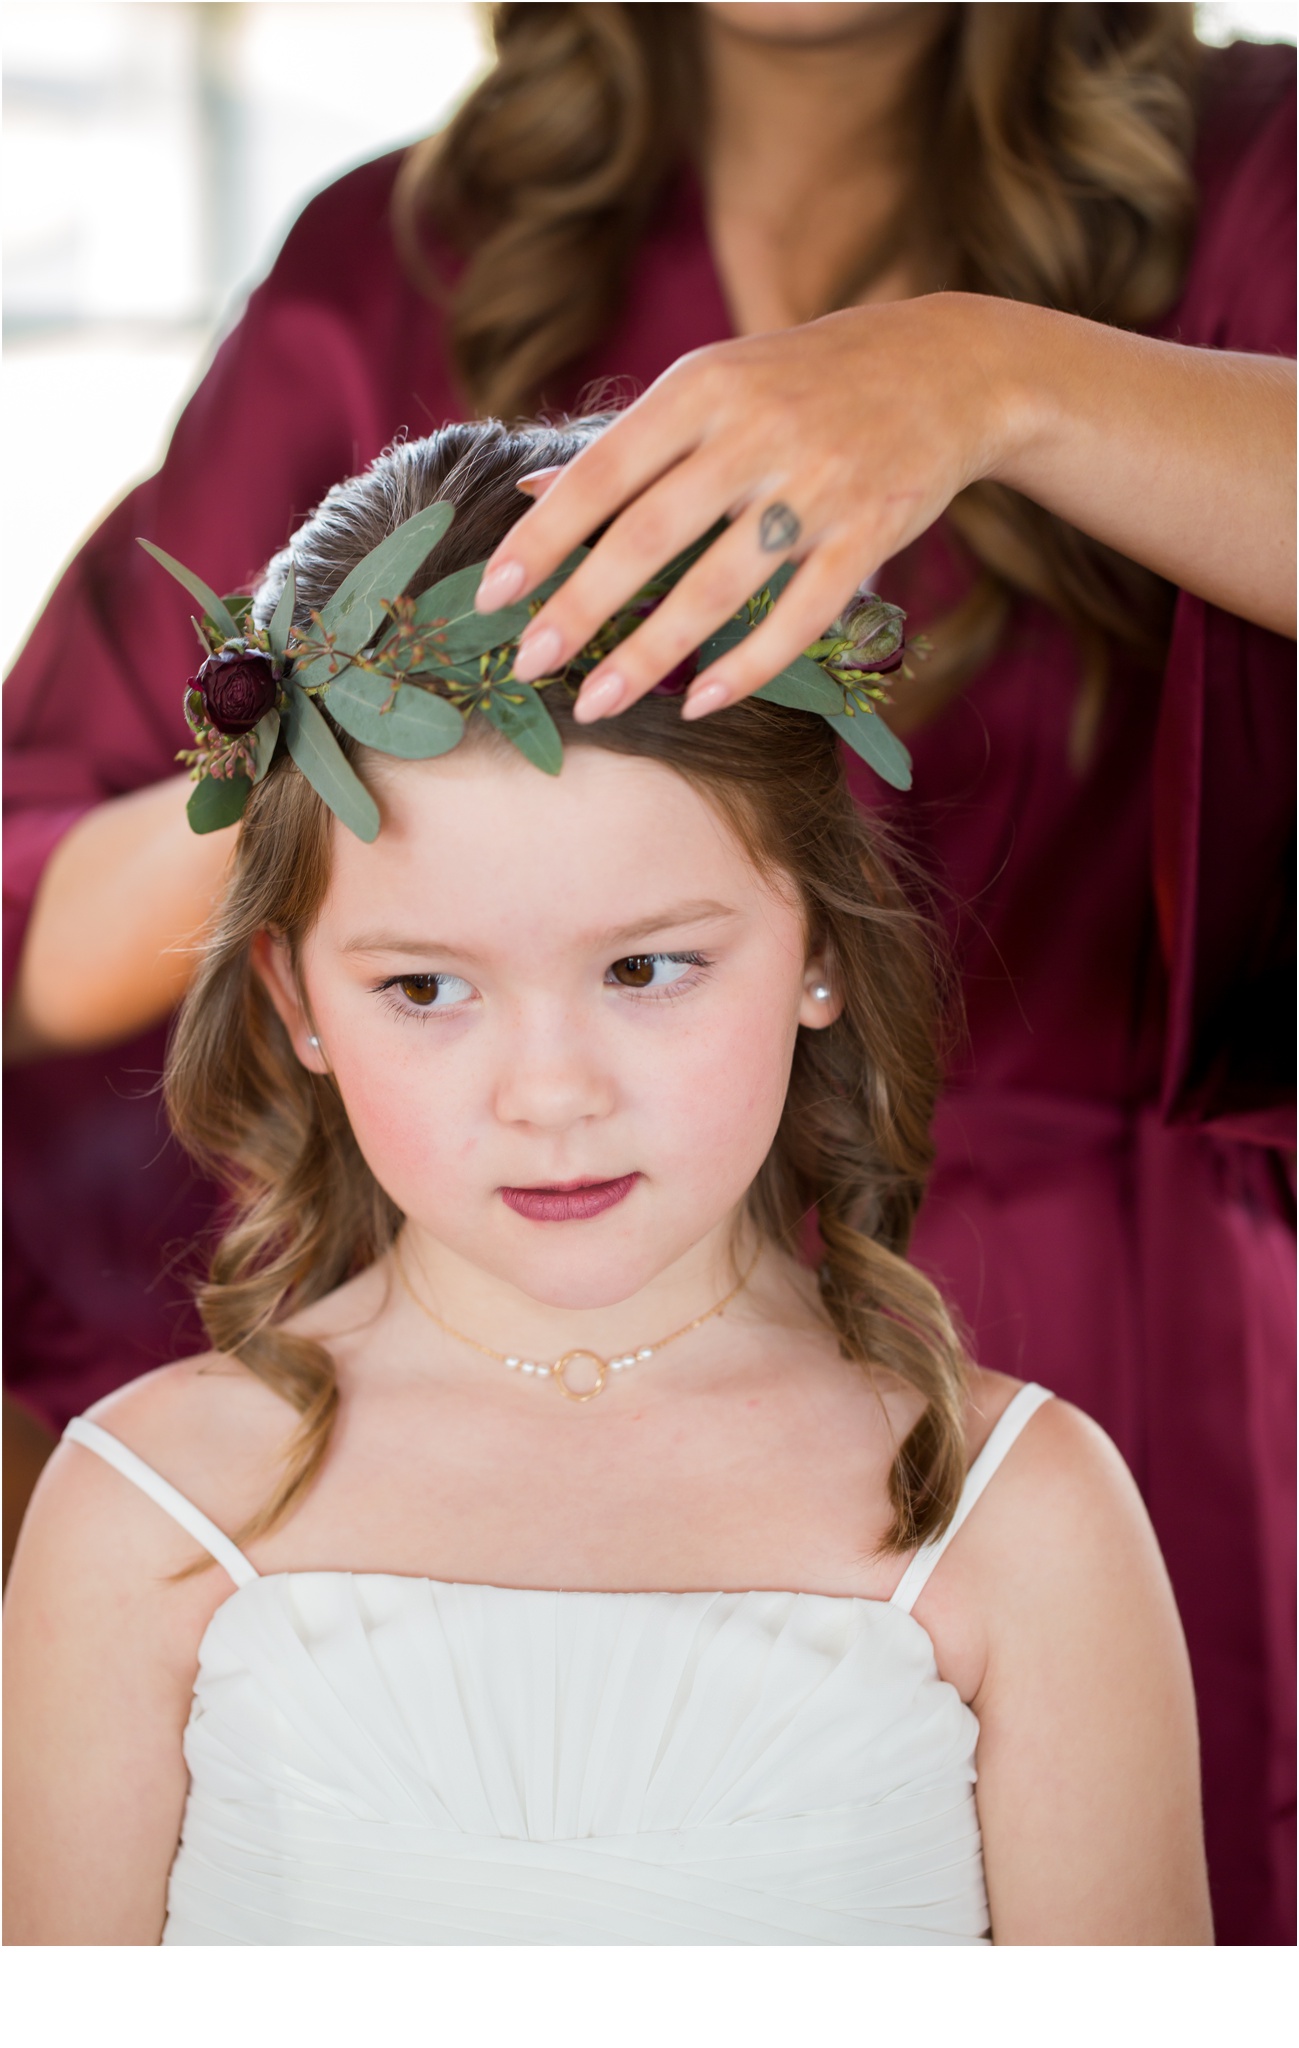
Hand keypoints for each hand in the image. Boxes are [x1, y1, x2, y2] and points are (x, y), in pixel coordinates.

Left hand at [475, 293, 1014, 720]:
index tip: (492, 595)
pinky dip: (748, 664)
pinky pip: (801, 615)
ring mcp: (817, 485)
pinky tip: (700, 701)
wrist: (947, 366)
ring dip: (651, 652)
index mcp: (702, 387)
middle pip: (650, 535)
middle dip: (581, 608)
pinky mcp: (870, 533)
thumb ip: (628, 444)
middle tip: (530, 665)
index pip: (604, 472)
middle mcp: (755, 432)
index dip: (545, 539)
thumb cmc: (805, 380)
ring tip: (597, 702)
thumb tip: (530, 491)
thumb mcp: (714, 382)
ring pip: (719, 585)